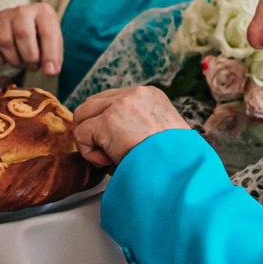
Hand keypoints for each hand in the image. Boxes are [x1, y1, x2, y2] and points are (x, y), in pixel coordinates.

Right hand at [0, 3, 63, 75]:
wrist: (14, 21)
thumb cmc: (38, 34)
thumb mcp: (52, 39)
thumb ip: (54, 55)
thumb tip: (51, 71)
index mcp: (42, 12)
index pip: (47, 32)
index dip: (50, 55)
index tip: (50, 72)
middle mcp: (22, 11)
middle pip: (23, 34)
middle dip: (30, 58)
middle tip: (33, 67)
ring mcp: (3, 18)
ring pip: (5, 43)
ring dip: (15, 60)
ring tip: (22, 62)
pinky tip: (7, 58)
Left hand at [73, 86, 189, 167]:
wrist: (181, 169)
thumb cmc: (174, 161)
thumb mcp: (160, 134)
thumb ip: (137, 126)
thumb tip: (108, 138)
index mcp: (149, 95)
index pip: (111, 100)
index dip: (106, 124)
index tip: (119, 146)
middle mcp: (134, 94)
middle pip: (93, 103)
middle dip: (94, 129)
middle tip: (110, 153)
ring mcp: (120, 105)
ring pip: (82, 115)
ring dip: (89, 139)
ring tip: (109, 158)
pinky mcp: (108, 121)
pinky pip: (81, 134)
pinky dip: (89, 153)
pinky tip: (108, 162)